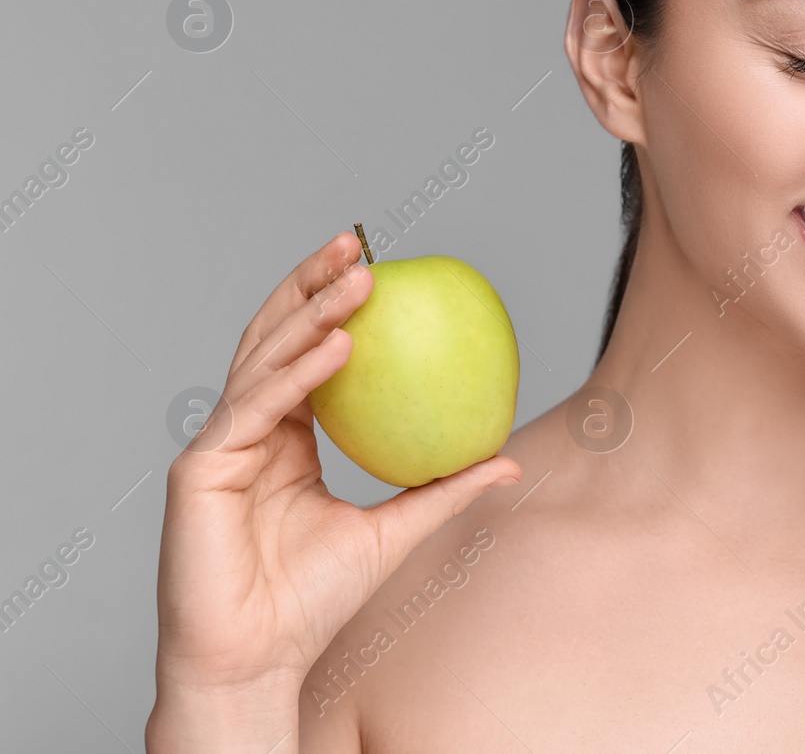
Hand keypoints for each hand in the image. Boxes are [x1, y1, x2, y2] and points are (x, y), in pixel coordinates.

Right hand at [152, 231, 521, 699]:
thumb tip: (508, 459)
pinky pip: (257, 408)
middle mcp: (248, 430)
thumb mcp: (396, 531)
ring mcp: (220, 445)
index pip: (306, 352)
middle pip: (277, 337)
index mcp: (284, 438)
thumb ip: (443, 489)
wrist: (259, 659)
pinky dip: (298, 374)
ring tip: (359, 277)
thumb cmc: (314, 602)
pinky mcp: (200, 468)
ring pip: (265, 359)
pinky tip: (340, 345)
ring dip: (311, 312)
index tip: (377, 265)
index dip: (332, 303)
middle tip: (358, 241)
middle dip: (312, 283)